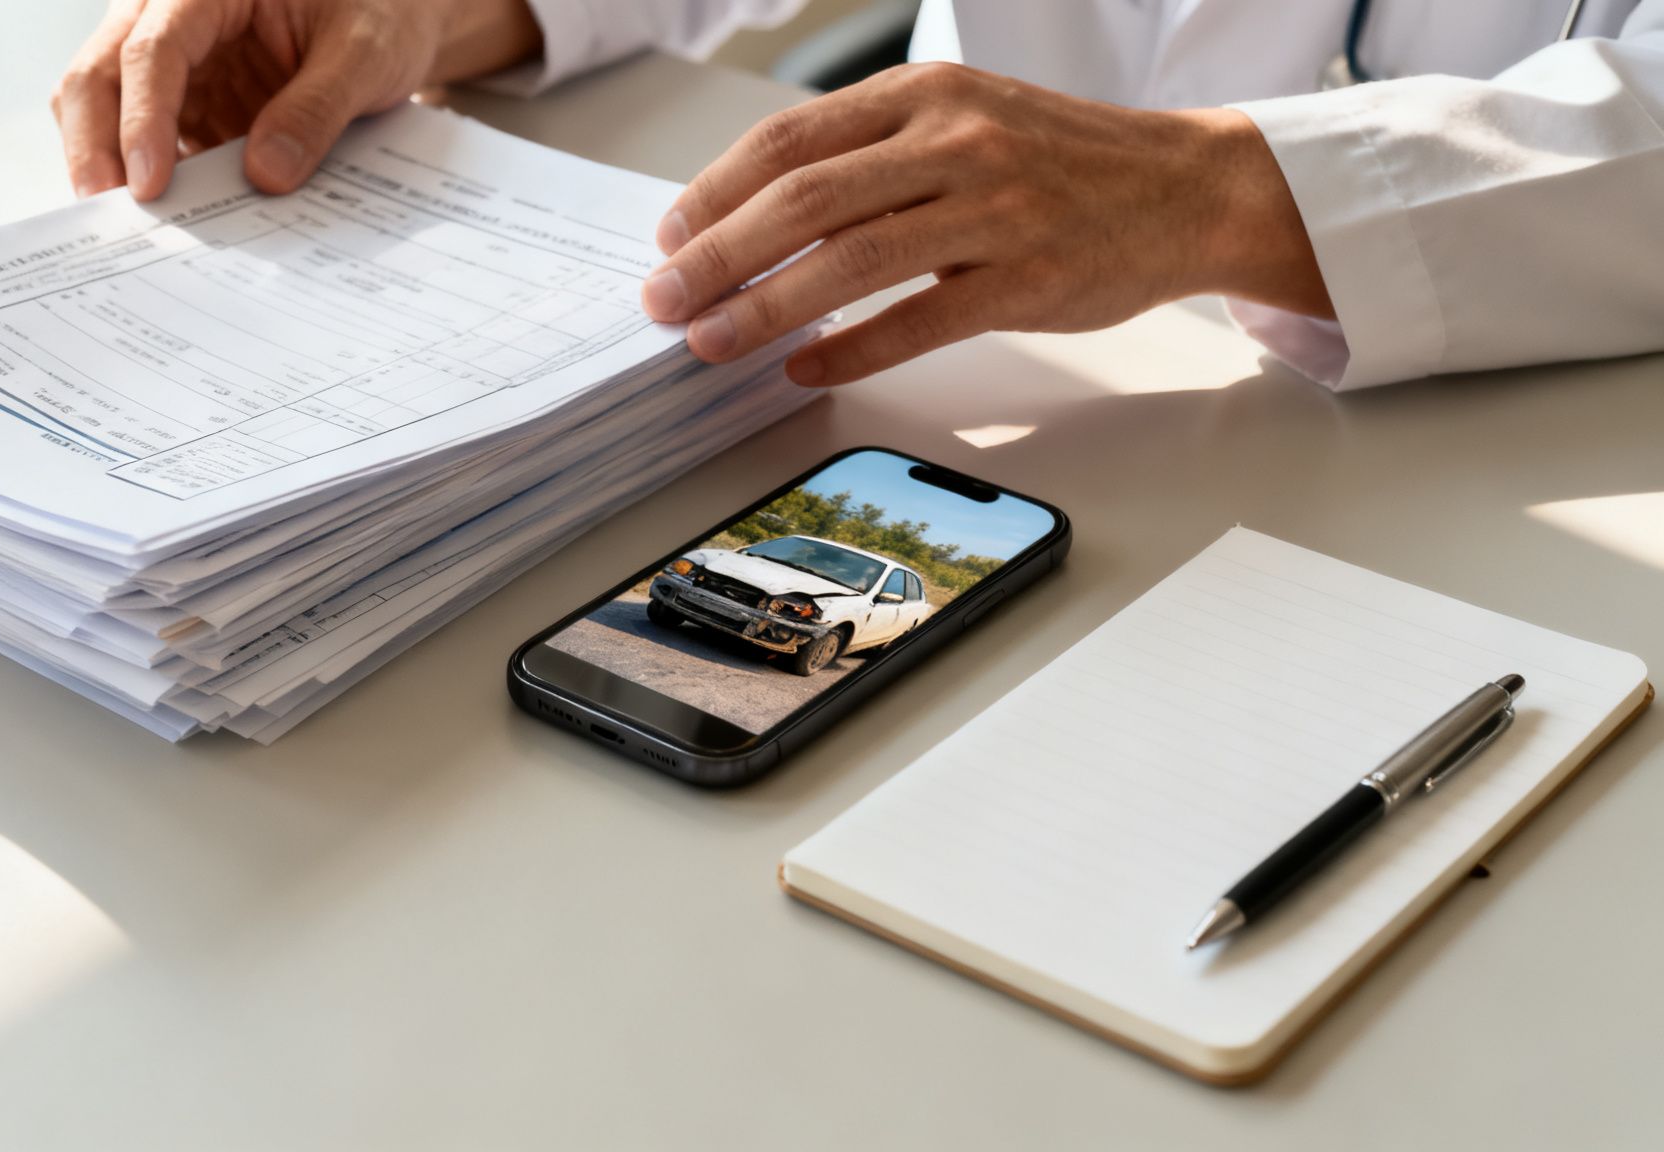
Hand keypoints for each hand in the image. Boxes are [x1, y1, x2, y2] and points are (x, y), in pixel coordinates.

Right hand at [53, 0, 541, 200]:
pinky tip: (170, 227)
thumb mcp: (365, 54)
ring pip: (105, 109)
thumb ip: (317, 108)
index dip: (143, 116)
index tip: (150, 183)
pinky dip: (153, 183)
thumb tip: (265, 176)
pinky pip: (150, 143)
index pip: (153, 48)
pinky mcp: (187, 103)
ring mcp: (174, 63)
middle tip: (108, 218)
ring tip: (132, 235)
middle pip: (100, 75)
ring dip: (111, 169)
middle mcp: (171, 15)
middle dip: (95, 147)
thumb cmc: (379, 17)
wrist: (391, 23)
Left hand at [639, 63, 1331, 386]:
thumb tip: (760, 214)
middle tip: (663, 301)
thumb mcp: (963, 119)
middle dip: (716, 255)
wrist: (1186, 186)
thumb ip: (872, 152)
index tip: (667, 237)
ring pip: (851, 259)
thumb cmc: (1059, 160)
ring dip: (765, 307)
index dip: (715, 191)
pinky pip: (919, 321)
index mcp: (924, 94)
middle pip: (804, 199)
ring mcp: (993, 210)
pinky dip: (851, 349)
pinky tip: (803, 370)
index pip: (790, 139)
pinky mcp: (1026, 279)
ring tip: (710, 343)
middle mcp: (953, 141)